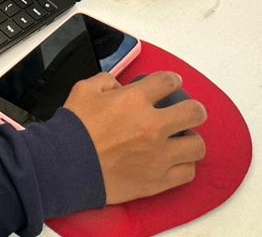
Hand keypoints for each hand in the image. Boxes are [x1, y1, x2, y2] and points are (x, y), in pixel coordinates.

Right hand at [64, 71, 206, 204]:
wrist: (65, 165)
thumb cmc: (74, 129)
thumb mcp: (84, 90)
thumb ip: (106, 81)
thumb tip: (120, 86)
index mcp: (135, 100)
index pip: (169, 82)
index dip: (172, 80)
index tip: (172, 84)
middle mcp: (152, 126)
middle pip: (194, 113)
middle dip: (194, 110)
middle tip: (189, 113)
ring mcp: (158, 155)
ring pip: (197, 146)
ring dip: (191, 140)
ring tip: (183, 140)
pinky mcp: (157, 180)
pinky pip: (187, 173)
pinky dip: (184, 166)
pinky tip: (176, 162)